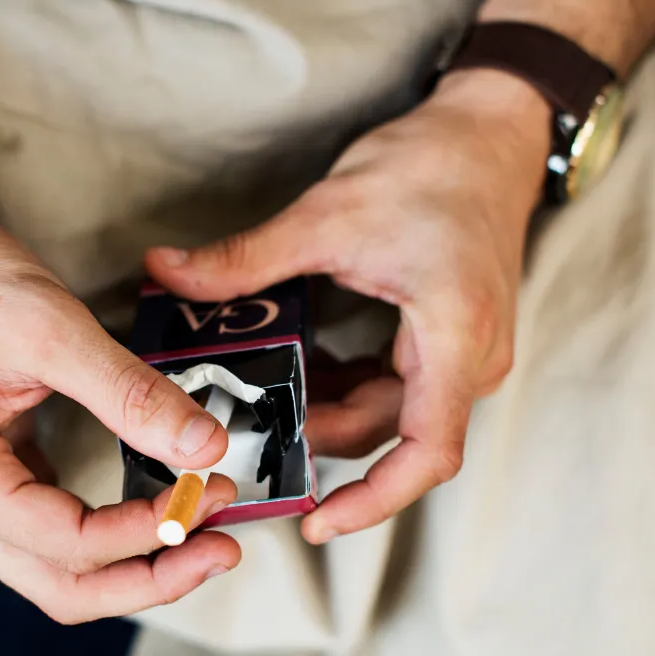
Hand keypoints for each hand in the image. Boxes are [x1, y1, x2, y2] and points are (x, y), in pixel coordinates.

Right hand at [0, 210, 240, 623]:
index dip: (149, 531)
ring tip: (205, 536)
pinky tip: (164, 512)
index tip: (210, 494)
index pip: (69, 544)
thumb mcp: (52, 329)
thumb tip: (205, 447)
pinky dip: (116, 537)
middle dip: (150, 577)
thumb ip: (130, 393)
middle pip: (65, 587)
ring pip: (63, 573)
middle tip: (222, 548)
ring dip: (137, 565)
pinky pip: (60, 537)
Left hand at [145, 70, 550, 543]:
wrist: (489, 134)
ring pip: (389, 414)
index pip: (428, 452)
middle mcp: (472, 360)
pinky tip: (299, 371)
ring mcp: (465, 354)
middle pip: (390, 433)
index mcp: (457, 338)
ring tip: (262, 401)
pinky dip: (346, 387)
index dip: (374, 500)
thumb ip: (247, 258)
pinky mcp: (450, 341)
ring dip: (328, 411)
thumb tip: (165, 271)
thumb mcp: (328, 214)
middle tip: (245, 428)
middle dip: (317, 437)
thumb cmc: (432, 167)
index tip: (318, 521)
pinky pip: (396, 388)